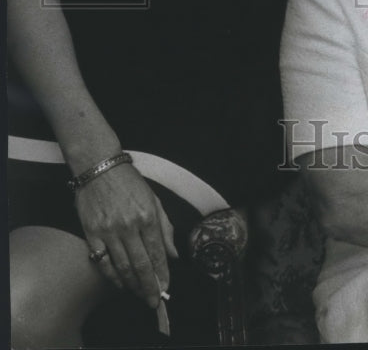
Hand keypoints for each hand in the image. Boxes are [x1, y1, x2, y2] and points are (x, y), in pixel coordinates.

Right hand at [77, 163, 177, 306]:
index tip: (165, 288)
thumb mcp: (155, 199)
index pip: (157, 253)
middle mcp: (129, 225)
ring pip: (122, 267)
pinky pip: (102, 262)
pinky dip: (112, 277)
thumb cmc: (130, 182)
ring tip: (139, 295)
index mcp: (147, 215)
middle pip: (140, 265)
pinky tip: (120, 284)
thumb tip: (173, 254)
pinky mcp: (92, 234)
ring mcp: (109, 231)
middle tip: (153, 301)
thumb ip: (165, 227)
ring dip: (132, 285)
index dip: (162, 274)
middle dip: (148, 287)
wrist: (100, 168)